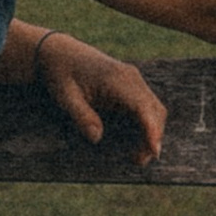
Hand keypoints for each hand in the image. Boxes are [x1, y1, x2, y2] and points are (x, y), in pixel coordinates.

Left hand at [32, 30, 167, 158]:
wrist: (60, 53)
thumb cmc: (61, 75)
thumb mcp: (65, 97)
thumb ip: (82, 117)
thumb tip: (97, 138)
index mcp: (118, 79)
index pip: (143, 107)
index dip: (152, 130)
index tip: (154, 151)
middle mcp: (131, 78)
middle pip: (155, 111)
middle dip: (153, 137)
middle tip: (138, 162)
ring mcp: (134, 80)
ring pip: (154, 110)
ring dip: (151, 132)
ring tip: (137, 156)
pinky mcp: (131, 86)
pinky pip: (147, 107)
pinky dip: (146, 125)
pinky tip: (136, 141)